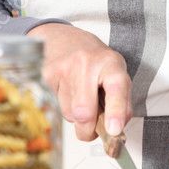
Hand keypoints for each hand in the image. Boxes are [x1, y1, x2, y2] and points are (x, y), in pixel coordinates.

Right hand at [26, 22, 131, 141]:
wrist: (63, 39)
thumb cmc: (95, 61)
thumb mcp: (116, 74)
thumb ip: (122, 102)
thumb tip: (115, 130)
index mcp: (111, 63)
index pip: (116, 88)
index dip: (116, 111)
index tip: (114, 129)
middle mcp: (87, 63)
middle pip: (84, 112)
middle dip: (88, 130)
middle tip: (93, 128)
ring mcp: (64, 68)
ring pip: (70, 115)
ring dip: (77, 117)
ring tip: (81, 96)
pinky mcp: (46, 75)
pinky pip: (57, 108)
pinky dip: (65, 107)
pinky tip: (68, 90)